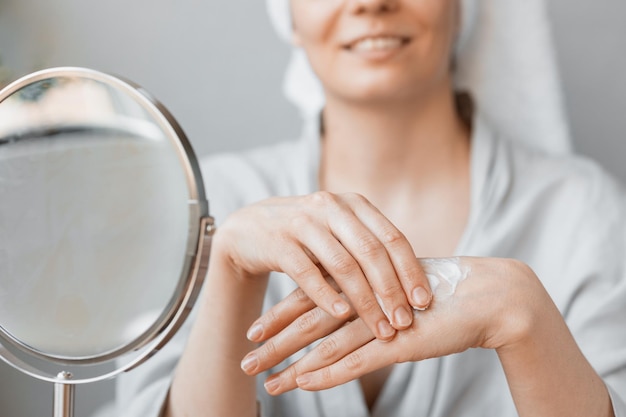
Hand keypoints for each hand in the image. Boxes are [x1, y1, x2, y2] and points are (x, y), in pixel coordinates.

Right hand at [217, 191, 432, 340]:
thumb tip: (414, 281)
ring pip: (343, 265)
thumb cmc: (306, 236)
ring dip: (365, 301)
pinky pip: (307, 273)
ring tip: (380, 328)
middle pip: (371, 252)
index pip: (392, 238)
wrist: (250, 228)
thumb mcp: (339, 231)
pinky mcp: (279, 242)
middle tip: (405, 321)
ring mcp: (303, 223)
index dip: (411, 270)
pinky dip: (326, 295)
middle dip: (391, 290)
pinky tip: (341, 315)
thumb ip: (370, 246)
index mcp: (354, 204)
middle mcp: (331, 207)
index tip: (425, 302)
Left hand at [242, 257, 550, 393]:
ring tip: (263, 381)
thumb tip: (346, 306)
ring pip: (324, 343)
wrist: (488, 295)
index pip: (310, 297)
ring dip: (291, 363)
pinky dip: (327, 372)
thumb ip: (370, 296)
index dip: (279, 315)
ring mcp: (380, 319)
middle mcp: (365, 297)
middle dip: (273, 342)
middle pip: (308, 320)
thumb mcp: (396, 291)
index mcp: (362, 279)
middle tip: (244, 360)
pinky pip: (356, 360)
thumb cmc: (442, 294)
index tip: (252, 332)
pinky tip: (303, 382)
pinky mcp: (400, 341)